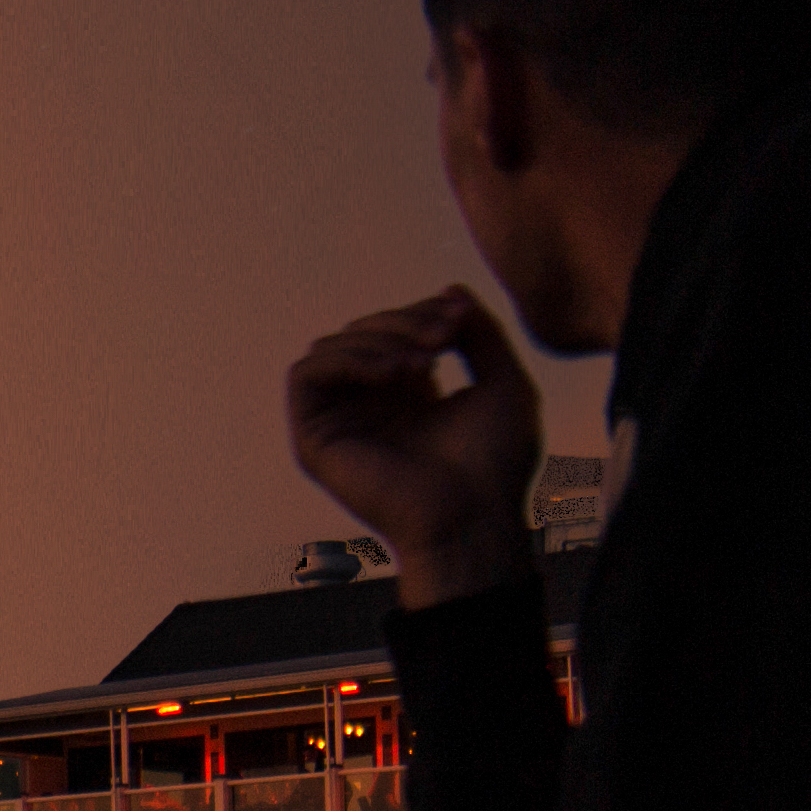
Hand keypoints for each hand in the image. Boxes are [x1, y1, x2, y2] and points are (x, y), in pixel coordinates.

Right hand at [283, 282, 540, 603]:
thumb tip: (451, 291)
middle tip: (443, 335)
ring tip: (423, 360)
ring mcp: (338, 420)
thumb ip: (482, 335)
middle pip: (359, 332)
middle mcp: (367, 404)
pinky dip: (346, 360)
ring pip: (330, 346)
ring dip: (376, 339)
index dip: (419, 313)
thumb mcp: (505, 385)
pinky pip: (306, 375)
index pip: (390, 331)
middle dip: (402, 322)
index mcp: (405, 394)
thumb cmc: (495, 466)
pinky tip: (393, 373)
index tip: (459, 317)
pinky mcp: (314, 438)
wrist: (475, 518)